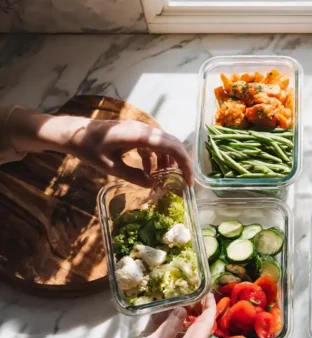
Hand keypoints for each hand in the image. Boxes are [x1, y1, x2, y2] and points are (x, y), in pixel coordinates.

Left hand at [4, 108, 193, 186]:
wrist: (74, 133)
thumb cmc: (89, 148)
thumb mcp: (110, 167)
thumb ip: (133, 176)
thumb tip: (152, 185)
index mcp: (141, 136)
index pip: (173, 148)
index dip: (185, 165)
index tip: (188, 182)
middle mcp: (145, 130)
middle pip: (174, 144)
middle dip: (182, 163)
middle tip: (184, 181)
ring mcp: (141, 130)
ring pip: (165, 144)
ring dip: (168, 161)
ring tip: (164, 178)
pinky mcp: (136, 133)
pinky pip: (154, 145)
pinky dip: (156, 158)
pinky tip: (149, 172)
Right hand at [66, 293, 215, 337]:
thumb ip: (170, 326)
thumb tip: (183, 310)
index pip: (205, 328)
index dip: (208, 308)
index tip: (208, 291)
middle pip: (198, 334)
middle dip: (198, 314)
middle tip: (193, 293)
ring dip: (186, 322)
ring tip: (183, 302)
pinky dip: (174, 332)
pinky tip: (167, 321)